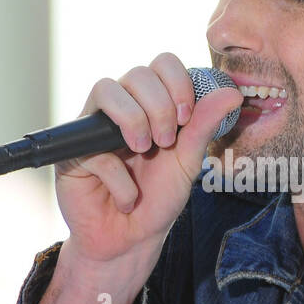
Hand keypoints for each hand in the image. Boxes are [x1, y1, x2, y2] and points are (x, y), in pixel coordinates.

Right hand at [54, 53, 241, 267]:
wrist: (131, 239)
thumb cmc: (157, 198)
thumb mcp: (187, 161)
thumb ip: (204, 126)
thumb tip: (232, 93)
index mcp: (151, 104)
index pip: (162, 64)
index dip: (177, 82)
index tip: (186, 117)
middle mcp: (120, 107)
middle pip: (136, 74)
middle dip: (158, 107)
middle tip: (165, 142)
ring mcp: (92, 126)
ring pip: (106, 89)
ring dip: (133, 120)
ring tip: (142, 151)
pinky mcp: (72, 153)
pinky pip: (94, 147)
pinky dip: (119, 178)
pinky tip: (126, 197)